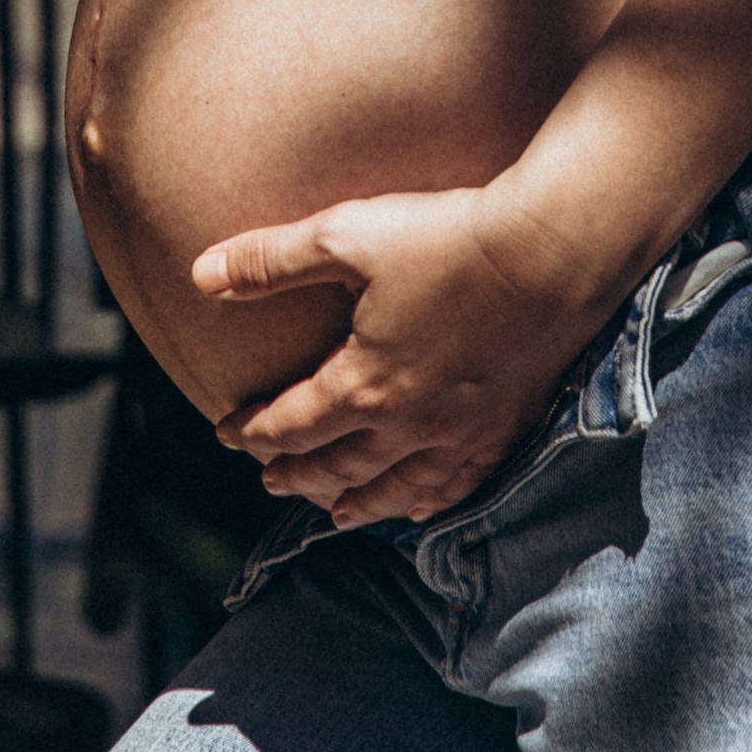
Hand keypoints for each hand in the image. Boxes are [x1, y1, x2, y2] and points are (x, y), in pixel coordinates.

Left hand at [194, 182, 615, 526]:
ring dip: (358, 502)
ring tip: (334, 513)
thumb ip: (271, 262)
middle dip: (298, 474)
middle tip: (271, 481)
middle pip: (339, 466)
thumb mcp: (345, 237)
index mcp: (362, 385)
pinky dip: (428, 501)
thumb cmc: (446, 238)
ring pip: (396, 488)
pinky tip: (421, 503)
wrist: (552, 252)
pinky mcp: (505, 428)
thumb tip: (199, 274)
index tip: (226, 431)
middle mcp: (408, 426)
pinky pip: (458, 485)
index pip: (291, 425)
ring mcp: (460, 434)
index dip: (252, 431)